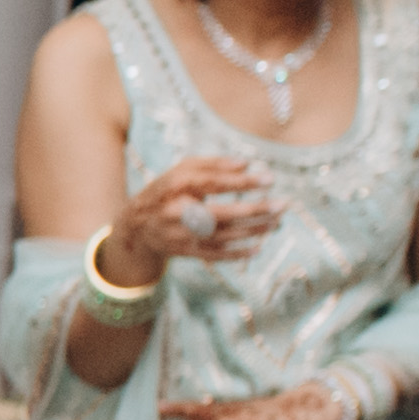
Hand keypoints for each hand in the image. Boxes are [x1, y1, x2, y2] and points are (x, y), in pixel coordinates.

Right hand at [92, 153, 281, 289]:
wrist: (136, 226)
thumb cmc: (167, 191)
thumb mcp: (181, 171)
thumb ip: (213, 164)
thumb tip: (247, 164)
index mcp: (175, 188)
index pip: (212, 184)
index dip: (242, 182)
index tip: (270, 179)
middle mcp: (176, 213)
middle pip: (219, 214)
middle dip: (253, 210)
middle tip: (283, 205)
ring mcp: (179, 236)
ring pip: (222, 236)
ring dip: (253, 231)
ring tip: (278, 222)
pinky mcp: (184, 252)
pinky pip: (214, 255)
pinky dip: (236, 254)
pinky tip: (259, 248)